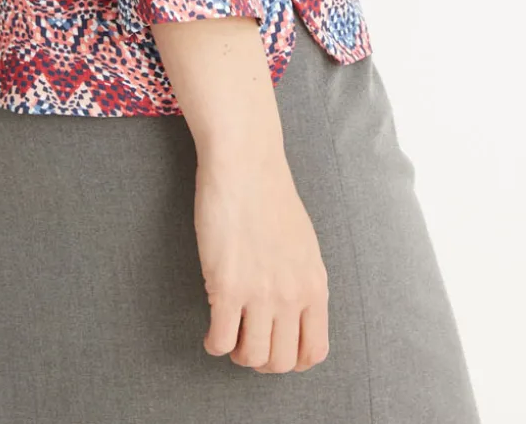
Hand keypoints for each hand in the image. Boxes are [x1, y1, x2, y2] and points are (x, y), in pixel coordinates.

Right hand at [194, 144, 329, 373]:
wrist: (245, 163)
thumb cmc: (270, 195)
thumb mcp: (303, 244)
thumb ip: (301, 280)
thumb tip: (291, 310)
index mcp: (315, 285)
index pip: (314, 351)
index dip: (293, 360)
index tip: (276, 350)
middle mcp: (292, 295)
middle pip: (282, 362)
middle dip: (262, 361)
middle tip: (247, 343)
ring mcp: (260, 293)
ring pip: (251, 357)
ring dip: (237, 354)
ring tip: (228, 336)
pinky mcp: (227, 285)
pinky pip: (221, 340)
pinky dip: (214, 344)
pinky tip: (211, 330)